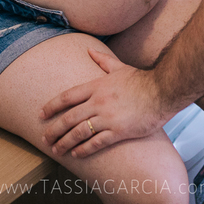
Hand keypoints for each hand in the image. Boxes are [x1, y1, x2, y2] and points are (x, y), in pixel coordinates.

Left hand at [39, 48, 176, 157]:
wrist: (163, 91)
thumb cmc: (142, 80)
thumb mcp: (119, 67)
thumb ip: (102, 60)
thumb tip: (89, 50)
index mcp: (96, 86)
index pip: (67, 97)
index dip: (51, 106)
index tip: (41, 114)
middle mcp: (98, 102)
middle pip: (68, 118)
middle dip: (54, 129)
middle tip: (44, 138)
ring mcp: (107, 118)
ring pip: (79, 132)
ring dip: (64, 142)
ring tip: (56, 149)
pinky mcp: (118, 132)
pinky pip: (96, 143)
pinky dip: (84, 149)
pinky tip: (76, 154)